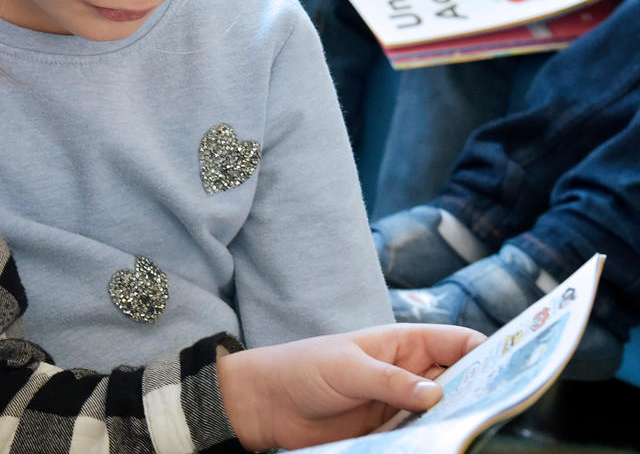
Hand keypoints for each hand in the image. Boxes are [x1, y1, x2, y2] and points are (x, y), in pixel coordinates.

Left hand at [217, 323, 484, 450]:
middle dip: (485, 392)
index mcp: (404, 342)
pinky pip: (424, 437)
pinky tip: (448, 447)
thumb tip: (437, 396)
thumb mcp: (348, 370)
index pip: (459, 342)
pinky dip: (437, 442)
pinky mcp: (392, 432)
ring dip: (462, 422)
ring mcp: (402, 403)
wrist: (266, 403)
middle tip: (507, 410)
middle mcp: (410, 372)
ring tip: (483, 433)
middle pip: (462, 381)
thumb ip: (392, 383)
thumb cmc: (303, 370)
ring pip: (447, 413)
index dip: (490, 351)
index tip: (518, 367)